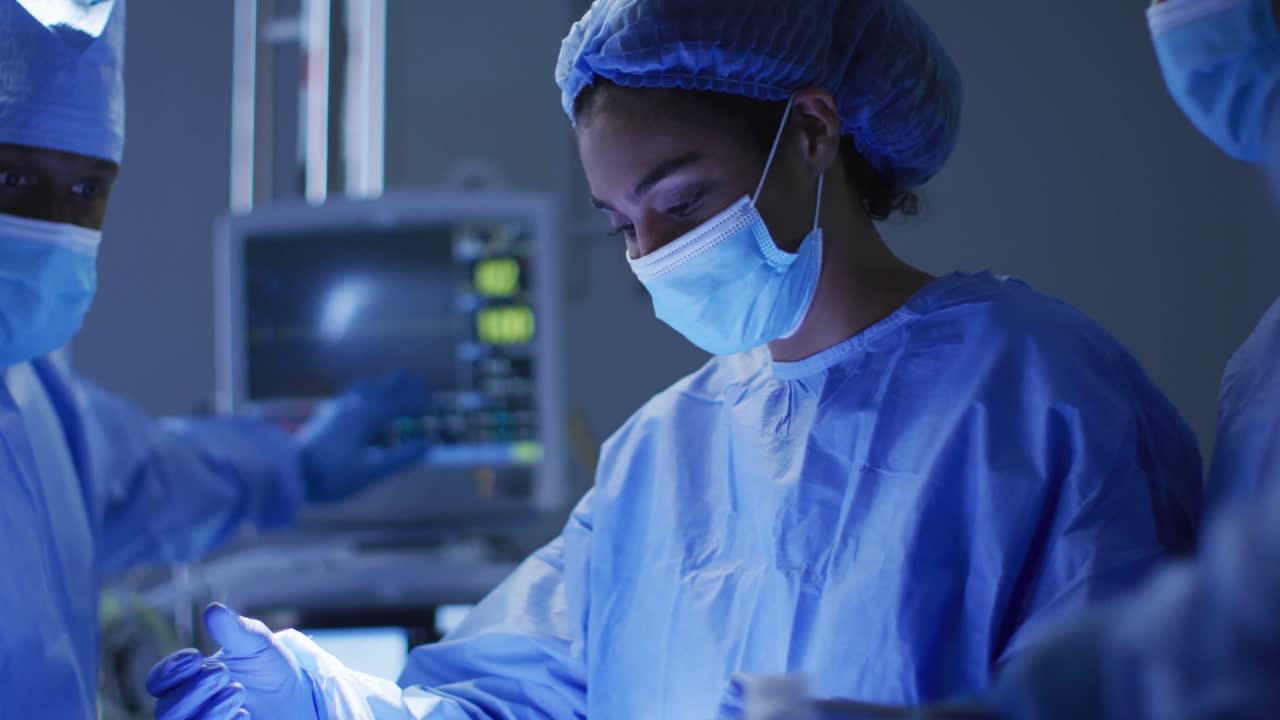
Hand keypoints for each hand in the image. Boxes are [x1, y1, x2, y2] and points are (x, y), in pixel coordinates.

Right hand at [146, 604, 318, 719]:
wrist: (294, 695)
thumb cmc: (267, 666)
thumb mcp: (256, 644)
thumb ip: (235, 630)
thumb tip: (213, 610)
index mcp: (188, 678)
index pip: (158, 681)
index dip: (170, 671)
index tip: (196, 657)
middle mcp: (188, 706)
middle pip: (165, 710)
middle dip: (192, 691)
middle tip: (223, 673)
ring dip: (208, 711)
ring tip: (237, 692)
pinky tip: (244, 714)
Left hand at [297, 371, 430, 502]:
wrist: (290, 471)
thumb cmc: (331, 476)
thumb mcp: (371, 473)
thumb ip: (402, 458)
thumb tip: (429, 445)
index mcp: (370, 414)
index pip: (407, 399)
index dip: (426, 404)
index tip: (436, 415)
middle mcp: (359, 401)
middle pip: (395, 382)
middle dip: (415, 390)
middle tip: (428, 403)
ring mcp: (345, 402)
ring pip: (379, 382)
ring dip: (397, 389)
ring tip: (408, 401)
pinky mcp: (335, 408)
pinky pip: (363, 389)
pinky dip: (380, 392)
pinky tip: (378, 403)